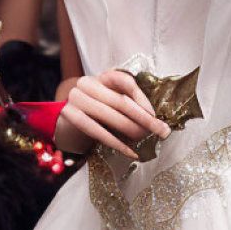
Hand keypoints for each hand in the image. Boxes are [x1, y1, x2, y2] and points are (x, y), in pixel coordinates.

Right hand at [55, 70, 170, 158]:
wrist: (69, 121)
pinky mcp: (69, 114)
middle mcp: (86, 83)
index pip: (123, 80)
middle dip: (143, 118)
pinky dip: (115, 143)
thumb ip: (131, 106)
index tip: (154, 114)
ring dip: (130, 129)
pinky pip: (95, 130)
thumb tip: (159, 124)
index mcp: (101, 77)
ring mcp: (75, 98)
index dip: (140, 96)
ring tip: (144, 139)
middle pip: (119, 100)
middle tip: (162, 132)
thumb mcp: (113, 103)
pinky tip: (131, 152)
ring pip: (107, 115)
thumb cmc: (99, 112)